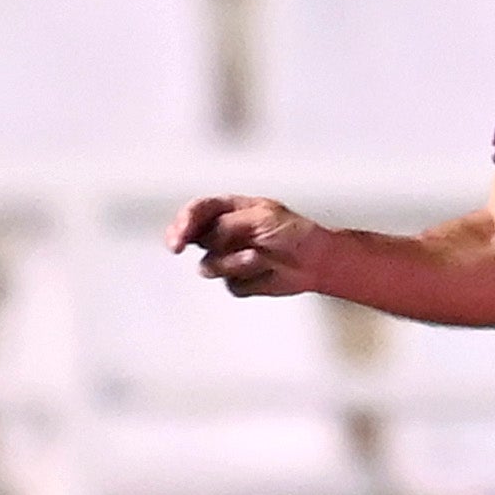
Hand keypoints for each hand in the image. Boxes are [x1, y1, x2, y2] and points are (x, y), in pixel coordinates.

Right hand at [167, 195, 328, 296]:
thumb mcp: (263, 217)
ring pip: (208, 265)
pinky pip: (230, 284)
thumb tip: (209, 233)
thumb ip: (230, 224)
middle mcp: (223, 233)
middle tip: (179, 245)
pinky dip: (247, 279)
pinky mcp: (236, 279)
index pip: (196, 212)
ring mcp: (227, 257)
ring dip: (231, 263)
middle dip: (182, 240)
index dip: (182, 222)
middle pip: (187, 237)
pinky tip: (266, 271)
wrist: (316, 261)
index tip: (178, 237)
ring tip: (258, 257)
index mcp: (228, 211)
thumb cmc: (296, 232)